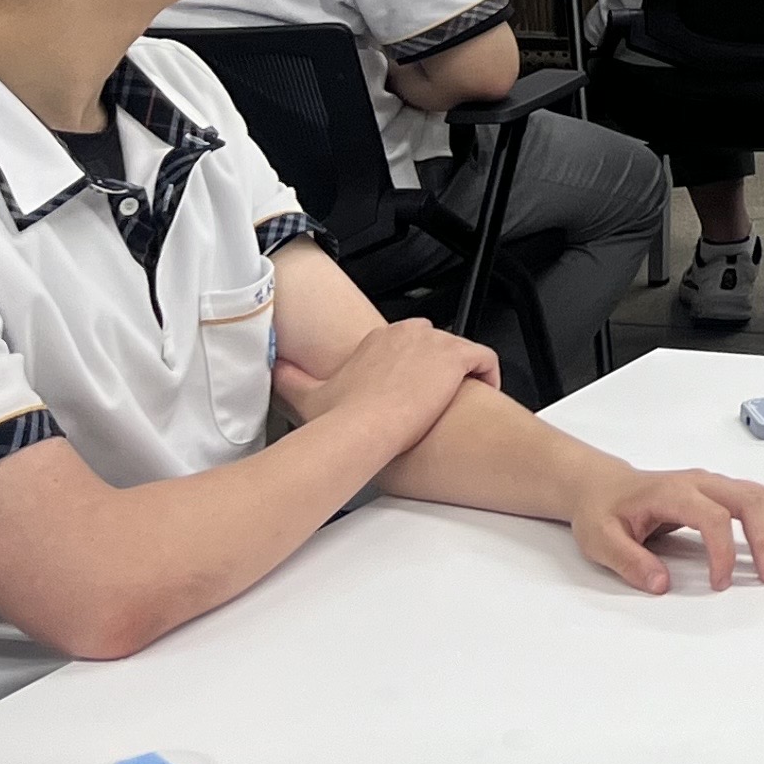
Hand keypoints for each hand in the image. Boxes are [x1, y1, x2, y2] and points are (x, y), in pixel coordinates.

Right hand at [275, 315, 496, 440]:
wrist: (362, 428)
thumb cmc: (341, 419)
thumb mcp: (308, 395)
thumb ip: (290, 379)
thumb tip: (275, 368)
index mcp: (378, 340)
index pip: (407, 343)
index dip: (414, 367)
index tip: (413, 388)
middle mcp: (408, 334)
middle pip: (436, 345)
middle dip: (439, 370)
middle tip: (436, 397)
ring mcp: (434, 344)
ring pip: (462, 352)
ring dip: (464, 375)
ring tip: (461, 399)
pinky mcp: (457, 358)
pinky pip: (485, 359)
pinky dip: (489, 374)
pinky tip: (482, 393)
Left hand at [566, 464, 763, 595]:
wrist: (603, 485)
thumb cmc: (603, 511)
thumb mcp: (601, 540)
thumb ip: (630, 561)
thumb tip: (661, 584)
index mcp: (672, 492)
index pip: (712, 516)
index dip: (722, 551)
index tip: (720, 584)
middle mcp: (701, 482)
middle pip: (749, 500)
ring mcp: (714, 484)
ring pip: (763, 496)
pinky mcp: (721, 492)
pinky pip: (760, 499)